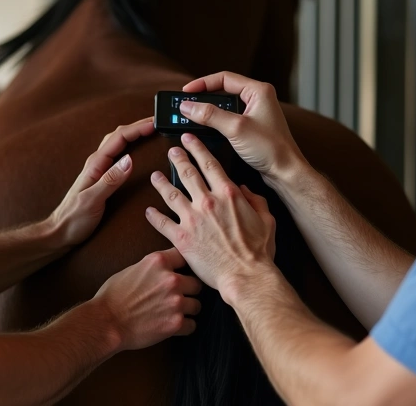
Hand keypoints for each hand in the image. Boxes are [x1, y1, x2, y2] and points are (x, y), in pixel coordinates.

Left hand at [48, 118, 154, 246]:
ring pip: (117, 144)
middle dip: (138, 126)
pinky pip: (117, 155)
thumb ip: (110, 180)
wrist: (60, 232)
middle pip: (118, 136)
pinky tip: (136, 150)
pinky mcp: (101, 178)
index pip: (119, 139)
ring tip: (150, 130)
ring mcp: (98, 170)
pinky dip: (129, 146)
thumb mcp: (93, 200)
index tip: (155, 124)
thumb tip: (130, 160)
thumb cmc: (74, 219)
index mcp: (96, 165)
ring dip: (133, 133)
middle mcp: (97, 163)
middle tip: (157, 122)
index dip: (138, 128)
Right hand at [92, 248, 202, 350]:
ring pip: (197, 305)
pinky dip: (184, 327)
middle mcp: (171, 280)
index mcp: (158, 262)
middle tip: (179, 297)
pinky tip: (174, 326)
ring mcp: (176, 302)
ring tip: (176, 313)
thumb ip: (152, 268)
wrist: (106, 322)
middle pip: (196, 283)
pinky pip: (192, 325)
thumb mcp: (132, 269)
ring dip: (188, 310)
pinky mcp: (176, 323)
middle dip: (189, 291)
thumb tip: (162, 270)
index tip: (181, 272)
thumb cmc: (113, 296)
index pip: (184, 256)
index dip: (183, 266)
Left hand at [145, 135, 277, 295]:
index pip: (209, 164)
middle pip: (188, 174)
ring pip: (171, 194)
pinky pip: (162, 223)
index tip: (189, 140)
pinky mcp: (181, 239)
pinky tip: (148, 210)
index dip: (198, 149)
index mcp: (227, 194)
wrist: (246, 276)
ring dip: (161, 183)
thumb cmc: (258, 251)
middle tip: (171, 151)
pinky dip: (154, 216)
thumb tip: (245, 190)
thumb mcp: (267, 219)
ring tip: (155, 175)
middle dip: (178, 159)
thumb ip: (256, 201)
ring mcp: (192, 220)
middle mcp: (207, 202)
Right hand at [179, 72, 306, 185]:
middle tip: (186, 104)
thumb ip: (210, 115)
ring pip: (225, 106)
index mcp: (258, 91)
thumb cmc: (271, 148)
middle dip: (204, 97)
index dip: (203, 83)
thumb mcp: (236, 128)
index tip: (186, 92)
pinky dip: (216, 122)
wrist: (286, 172)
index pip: (224, 78)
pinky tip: (205, 128)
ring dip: (209, 111)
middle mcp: (258, 99)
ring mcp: (255, 113)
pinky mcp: (252, 127)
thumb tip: (188, 106)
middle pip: (224, 90)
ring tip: (192, 115)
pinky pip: (229, 118)